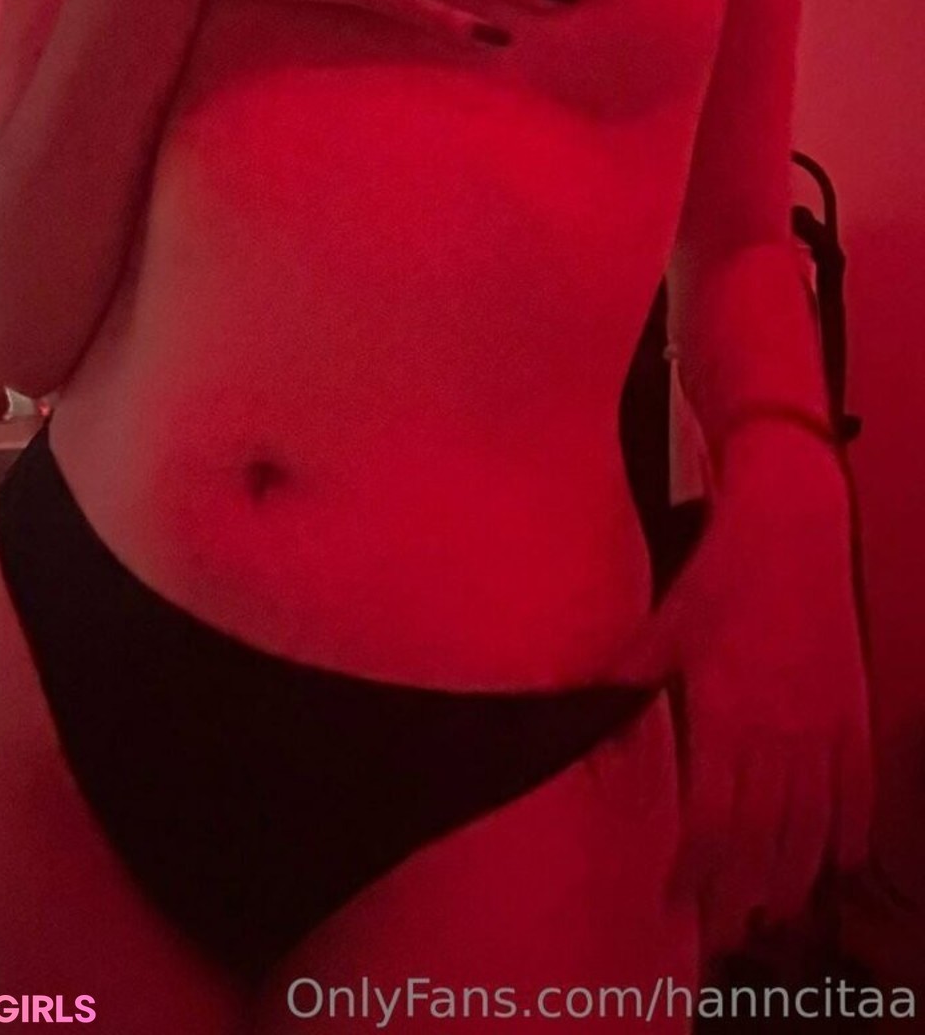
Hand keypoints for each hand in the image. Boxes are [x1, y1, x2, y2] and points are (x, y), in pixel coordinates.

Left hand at [614, 428, 872, 956]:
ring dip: (793, 873)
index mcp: (723, 713)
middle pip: (760, 835)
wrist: (791, 520)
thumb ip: (623, 681)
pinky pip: (857, 785)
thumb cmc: (717, 567)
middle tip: (726, 929)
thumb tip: (591, 726)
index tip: (678, 897)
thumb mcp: (660, 622)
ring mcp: (821, 723)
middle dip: (741, 890)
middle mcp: (776, 732)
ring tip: (775, 911)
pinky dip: (851, 828)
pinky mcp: (852, 705)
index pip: (708, 816)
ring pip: (811, 823)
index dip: (695, 864)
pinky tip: (840, 858)